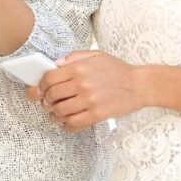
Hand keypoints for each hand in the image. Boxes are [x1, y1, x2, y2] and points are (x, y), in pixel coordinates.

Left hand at [27, 50, 145, 131]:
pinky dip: (65, 125)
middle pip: (52, 95)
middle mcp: (82, 84)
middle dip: (44, 100)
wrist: (140, 85)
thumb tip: (55, 64)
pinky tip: (64, 122)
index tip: (40, 89)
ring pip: (60, 110)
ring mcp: (89, 101)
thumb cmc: (117, 69)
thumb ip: (73, 57)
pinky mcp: (97, 114)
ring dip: (53, 113)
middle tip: (45, 102)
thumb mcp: (95, 55)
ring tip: (54, 112)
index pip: (50, 78)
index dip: (41, 85)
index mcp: (79, 68)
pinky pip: (74, 123)